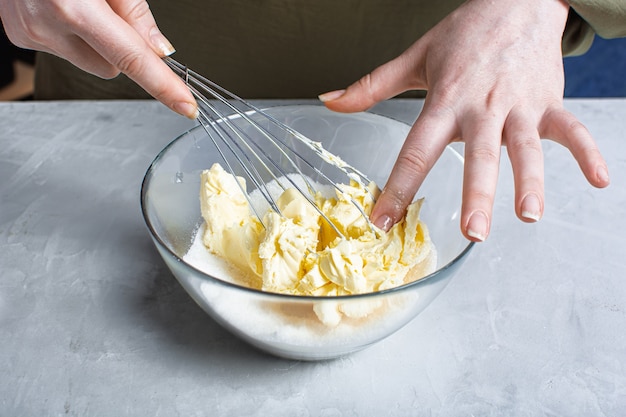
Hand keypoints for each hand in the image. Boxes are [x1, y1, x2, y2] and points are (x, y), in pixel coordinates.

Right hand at [0, 0, 196, 117]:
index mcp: (73, 7)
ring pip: (90, 62)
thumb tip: (160, 49)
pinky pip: (65, 50)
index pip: (133, 59)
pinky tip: (60, 8)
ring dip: (94, 40)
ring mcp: (30, 33)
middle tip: (107, 9)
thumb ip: (135, 10)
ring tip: (79, 3)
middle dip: (120, 46)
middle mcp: (47, 24)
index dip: (164, 85)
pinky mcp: (21, 36)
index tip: (186, 105)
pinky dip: (71, 35)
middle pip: (112, 67)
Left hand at [320, 0, 609, 241]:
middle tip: (472, 232)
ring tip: (529, 215)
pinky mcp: (549, 102)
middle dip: (476, 194)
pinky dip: (587, 153)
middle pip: (478, 155)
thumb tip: (329, 101)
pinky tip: (600, 181)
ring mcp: (519, 105)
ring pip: (524, 148)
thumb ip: (371, 85)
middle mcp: (481, 107)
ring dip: (530, 182)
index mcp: (445, 101)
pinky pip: (571, 129)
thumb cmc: (463, 35)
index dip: (398, 186)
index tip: (383, 220)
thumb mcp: (414, 58)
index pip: (417, 149)